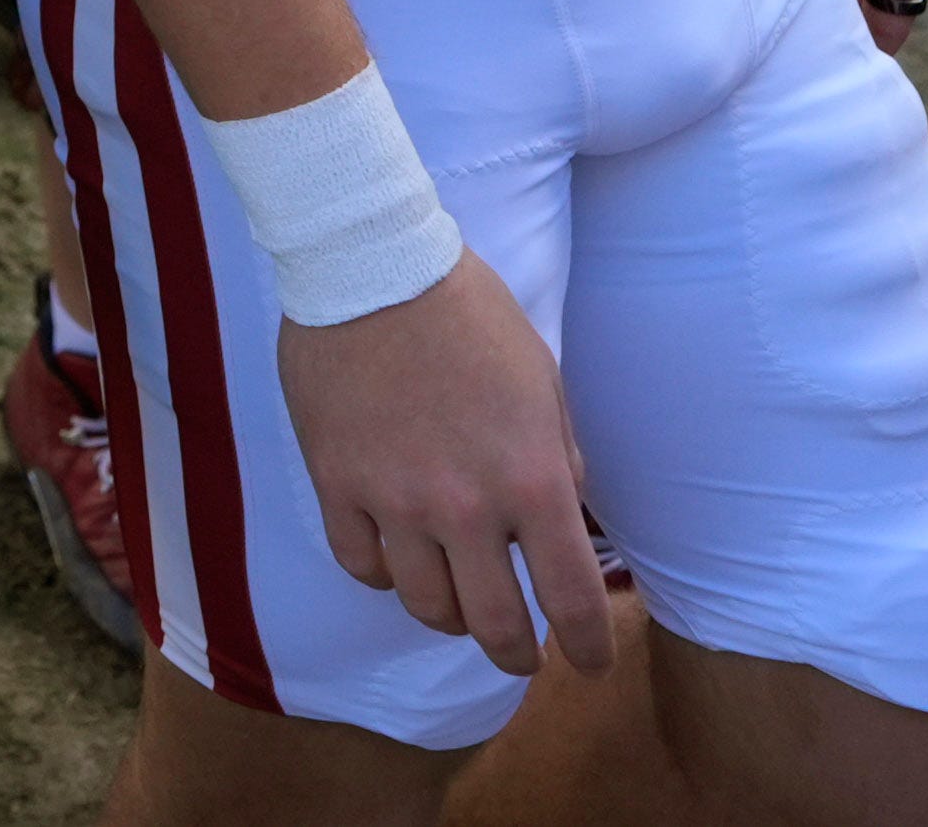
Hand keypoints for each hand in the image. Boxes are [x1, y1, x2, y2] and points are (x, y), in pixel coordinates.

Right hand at [278, 256, 612, 676]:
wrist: (371, 265)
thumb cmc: (468, 313)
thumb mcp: (542, 379)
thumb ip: (559, 458)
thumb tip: (563, 519)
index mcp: (529, 478)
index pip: (570, 597)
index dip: (588, 645)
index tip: (590, 662)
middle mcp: (464, 506)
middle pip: (493, 626)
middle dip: (516, 655)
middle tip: (522, 657)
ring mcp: (394, 502)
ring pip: (425, 606)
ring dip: (450, 615)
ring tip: (457, 601)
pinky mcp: (337, 486)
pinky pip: (362, 566)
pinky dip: (385, 574)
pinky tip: (397, 557)